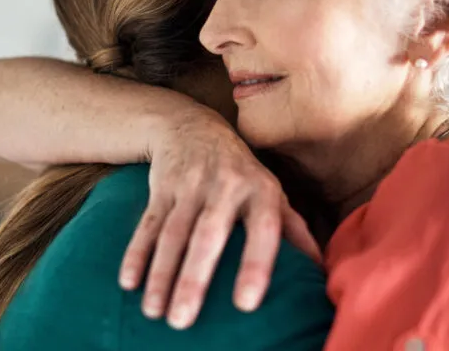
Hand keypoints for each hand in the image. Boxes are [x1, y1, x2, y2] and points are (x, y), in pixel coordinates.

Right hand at [118, 105, 320, 329]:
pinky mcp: (161, 187)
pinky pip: (147, 224)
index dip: (256, 265)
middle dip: (193, 279)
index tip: (246, 304)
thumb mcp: (272, 191)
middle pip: (208, 236)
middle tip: (183, 322)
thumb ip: (294, 230)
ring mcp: (190, 185)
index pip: (264, 230)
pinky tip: (128, 283)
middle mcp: (227, 186)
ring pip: (172, 233)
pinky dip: (136, 253)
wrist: (193, 126)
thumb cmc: (242, 173)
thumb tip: (321, 272)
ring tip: (153, 312)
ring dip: (160, 274)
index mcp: (262, 191)